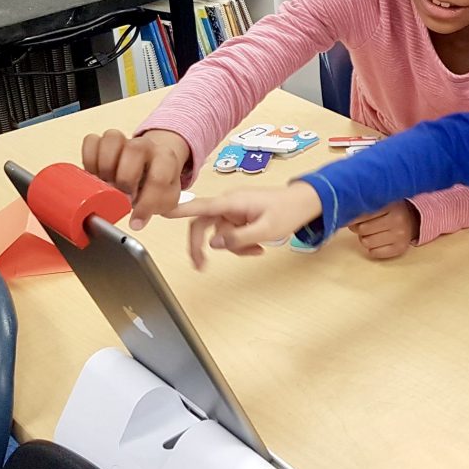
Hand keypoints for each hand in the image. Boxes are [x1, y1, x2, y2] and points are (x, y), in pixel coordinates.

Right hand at [82, 129, 190, 229]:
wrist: (149, 165)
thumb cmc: (156, 182)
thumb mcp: (166, 198)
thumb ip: (160, 208)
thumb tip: (138, 221)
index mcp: (166, 159)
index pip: (159, 178)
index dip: (146, 203)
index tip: (136, 220)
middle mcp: (145, 145)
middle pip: (135, 149)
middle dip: (125, 179)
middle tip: (122, 196)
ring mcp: (124, 140)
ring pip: (112, 139)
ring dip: (105, 166)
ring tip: (106, 184)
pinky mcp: (104, 140)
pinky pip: (91, 140)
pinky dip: (89, 159)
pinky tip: (95, 174)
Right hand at [165, 182, 323, 269]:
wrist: (307, 202)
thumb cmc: (289, 210)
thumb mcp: (265, 229)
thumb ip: (238, 238)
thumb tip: (213, 244)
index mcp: (233, 201)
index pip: (200, 206)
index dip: (179, 210)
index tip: (161, 212)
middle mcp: (229, 203)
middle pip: (203, 224)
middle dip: (202, 245)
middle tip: (200, 266)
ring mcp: (234, 209)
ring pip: (220, 233)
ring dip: (234, 247)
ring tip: (256, 251)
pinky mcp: (241, 215)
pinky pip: (232, 233)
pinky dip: (241, 244)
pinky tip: (258, 248)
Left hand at [348, 201, 419, 259]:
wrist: (416, 219)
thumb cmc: (394, 209)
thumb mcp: (384, 202)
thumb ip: (367, 207)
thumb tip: (344, 217)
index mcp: (392, 206)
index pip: (364, 214)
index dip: (353, 218)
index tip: (350, 217)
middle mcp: (397, 221)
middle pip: (363, 229)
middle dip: (358, 228)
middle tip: (362, 226)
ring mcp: (399, 237)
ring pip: (367, 242)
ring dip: (364, 238)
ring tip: (371, 233)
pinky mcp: (399, 249)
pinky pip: (375, 253)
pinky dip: (372, 248)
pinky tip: (377, 242)